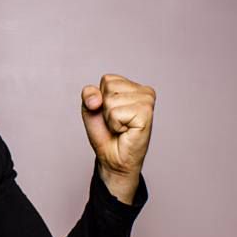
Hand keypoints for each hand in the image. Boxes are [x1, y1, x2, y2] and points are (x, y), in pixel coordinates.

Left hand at [81, 74, 155, 202]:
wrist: (112, 157)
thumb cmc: (105, 133)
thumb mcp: (91, 109)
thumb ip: (89, 94)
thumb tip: (96, 99)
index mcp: (133, 86)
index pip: (107, 79)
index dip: (99, 98)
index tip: (109, 113)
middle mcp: (144, 91)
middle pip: (109, 87)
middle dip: (104, 108)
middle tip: (115, 122)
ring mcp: (147, 101)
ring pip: (111, 100)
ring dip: (109, 118)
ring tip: (120, 126)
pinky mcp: (146, 113)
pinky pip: (115, 113)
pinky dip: (114, 124)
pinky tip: (125, 130)